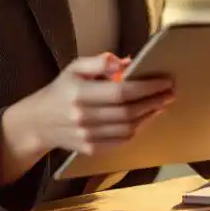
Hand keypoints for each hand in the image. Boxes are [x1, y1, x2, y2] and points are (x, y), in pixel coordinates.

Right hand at [1, 53, 173, 161]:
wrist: (38, 123)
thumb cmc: (61, 90)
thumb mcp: (74, 68)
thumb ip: (98, 62)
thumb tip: (126, 62)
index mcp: (80, 93)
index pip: (121, 92)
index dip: (146, 87)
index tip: (165, 81)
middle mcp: (84, 117)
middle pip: (128, 112)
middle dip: (154, 101)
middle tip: (171, 92)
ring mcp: (87, 136)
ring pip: (128, 128)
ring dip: (149, 116)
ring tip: (162, 103)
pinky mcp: (91, 149)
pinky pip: (121, 141)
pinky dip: (137, 129)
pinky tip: (146, 118)